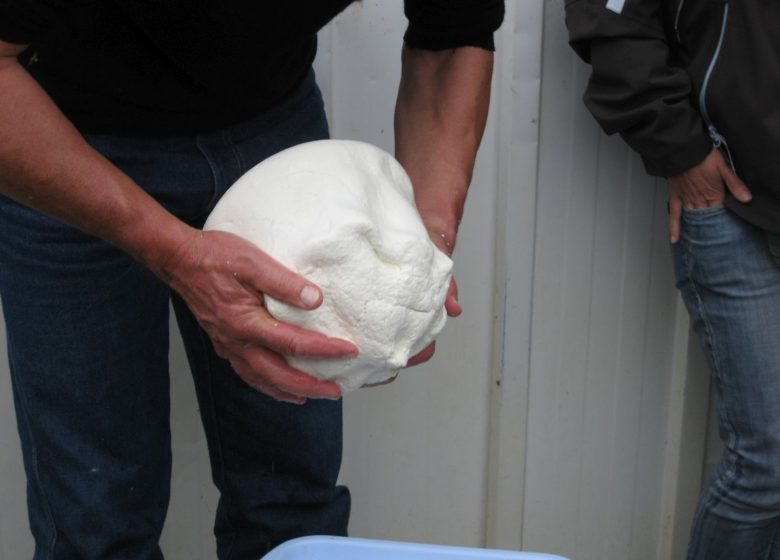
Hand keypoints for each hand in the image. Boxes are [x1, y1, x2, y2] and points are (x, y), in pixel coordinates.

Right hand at [159, 228, 357, 403]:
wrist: (179, 259)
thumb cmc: (215, 256)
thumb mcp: (253, 261)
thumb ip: (284, 282)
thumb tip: (315, 299)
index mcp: (246, 322)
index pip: (294, 343)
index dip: (325, 350)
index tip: (349, 350)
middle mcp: (237, 341)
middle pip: (279, 374)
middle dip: (310, 386)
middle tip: (335, 391)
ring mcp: (228, 344)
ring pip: (261, 379)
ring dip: (288, 390)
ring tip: (310, 397)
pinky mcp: (223, 342)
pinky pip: (247, 373)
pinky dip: (266, 384)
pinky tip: (276, 385)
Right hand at [668, 148, 750, 242]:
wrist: (683, 150)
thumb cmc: (704, 156)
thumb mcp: (724, 167)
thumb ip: (735, 184)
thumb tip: (747, 198)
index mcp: (713, 194)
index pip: (719, 211)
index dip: (723, 217)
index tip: (726, 226)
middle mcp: (699, 199)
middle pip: (706, 216)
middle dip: (710, 225)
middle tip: (713, 236)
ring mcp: (686, 199)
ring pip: (693, 218)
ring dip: (696, 228)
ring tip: (699, 239)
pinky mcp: (676, 197)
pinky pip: (674, 215)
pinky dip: (674, 227)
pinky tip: (675, 239)